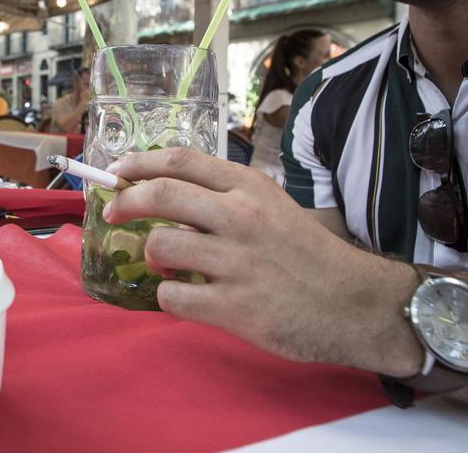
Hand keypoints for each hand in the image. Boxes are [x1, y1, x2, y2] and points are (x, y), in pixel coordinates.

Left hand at [103, 148, 422, 375]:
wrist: (355, 304)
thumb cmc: (308, 254)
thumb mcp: (272, 206)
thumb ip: (225, 198)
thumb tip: (166, 195)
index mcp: (249, 187)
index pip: (179, 160)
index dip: (139, 163)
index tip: (116, 170)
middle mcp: (240, 217)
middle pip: (159, 194)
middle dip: (124, 201)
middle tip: (112, 213)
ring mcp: (236, 262)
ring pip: (161, 245)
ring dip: (151, 257)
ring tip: (164, 266)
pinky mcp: (235, 306)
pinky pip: (174, 297)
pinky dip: (169, 297)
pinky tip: (184, 297)